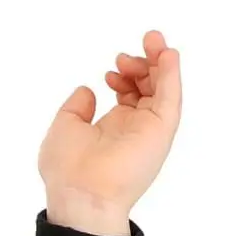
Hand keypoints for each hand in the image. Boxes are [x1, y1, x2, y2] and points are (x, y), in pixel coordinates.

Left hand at [38, 30, 181, 223]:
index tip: (111, 68)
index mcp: (113, 128)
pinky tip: (167, 54)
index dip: (125, 75)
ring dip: (161, 62)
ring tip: (152, 41)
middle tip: (140, 43)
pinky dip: (171, 74)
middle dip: (146, 62)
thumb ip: (76, 107)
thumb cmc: (66, 168)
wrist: (81, 194)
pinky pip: (172, 97)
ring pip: (164, 89)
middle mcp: (135, 128)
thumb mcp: (64, 127)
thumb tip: (88, 90)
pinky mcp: (162, 130)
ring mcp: (150, 129)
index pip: (130, 94)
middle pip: (150, 87)